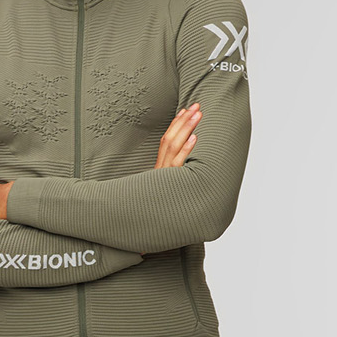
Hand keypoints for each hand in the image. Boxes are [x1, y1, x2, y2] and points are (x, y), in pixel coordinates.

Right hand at [138, 104, 201, 250]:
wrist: (140, 231)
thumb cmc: (154, 212)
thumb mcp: (160, 191)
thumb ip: (168, 179)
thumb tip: (179, 170)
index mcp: (158, 170)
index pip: (166, 141)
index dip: (176, 125)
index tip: (185, 110)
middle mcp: (160, 170)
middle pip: (170, 139)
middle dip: (183, 121)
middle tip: (196, 105)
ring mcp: (164, 177)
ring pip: (174, 147)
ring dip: (186, 129)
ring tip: (197, 114)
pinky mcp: (168, 184)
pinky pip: (178, 166)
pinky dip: (186, 151)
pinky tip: (195, 139)